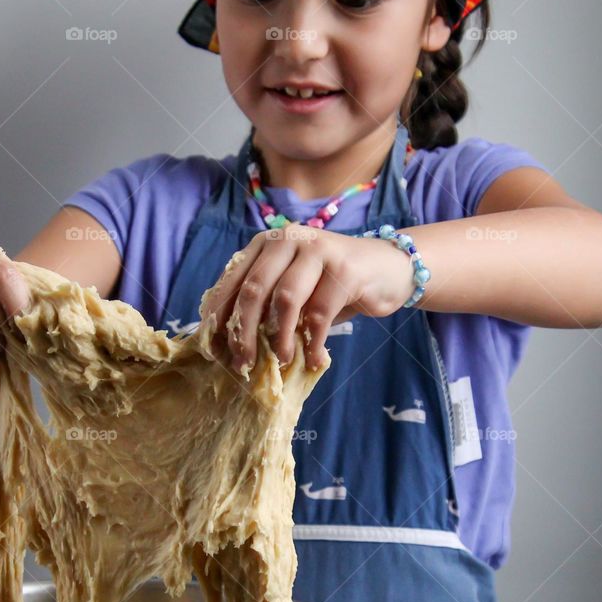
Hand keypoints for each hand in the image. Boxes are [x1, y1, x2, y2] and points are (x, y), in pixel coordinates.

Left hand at [200, 224, 414, 371]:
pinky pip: (319, 314)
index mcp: (267, 242)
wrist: (388, 268)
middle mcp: (288, 239)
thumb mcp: (293, 287)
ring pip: (285, 301)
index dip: (220, 316)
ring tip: (283, 361)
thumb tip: (228, 342)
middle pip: (254, 290)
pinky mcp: (345, 269)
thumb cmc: (332, 284)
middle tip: (244, 363)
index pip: (233, 279)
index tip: (213, 348)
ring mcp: (318, 250)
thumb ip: (265, 302)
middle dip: (244, 332)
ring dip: (281, 339)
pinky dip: (314, 343)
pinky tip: (315, 359)